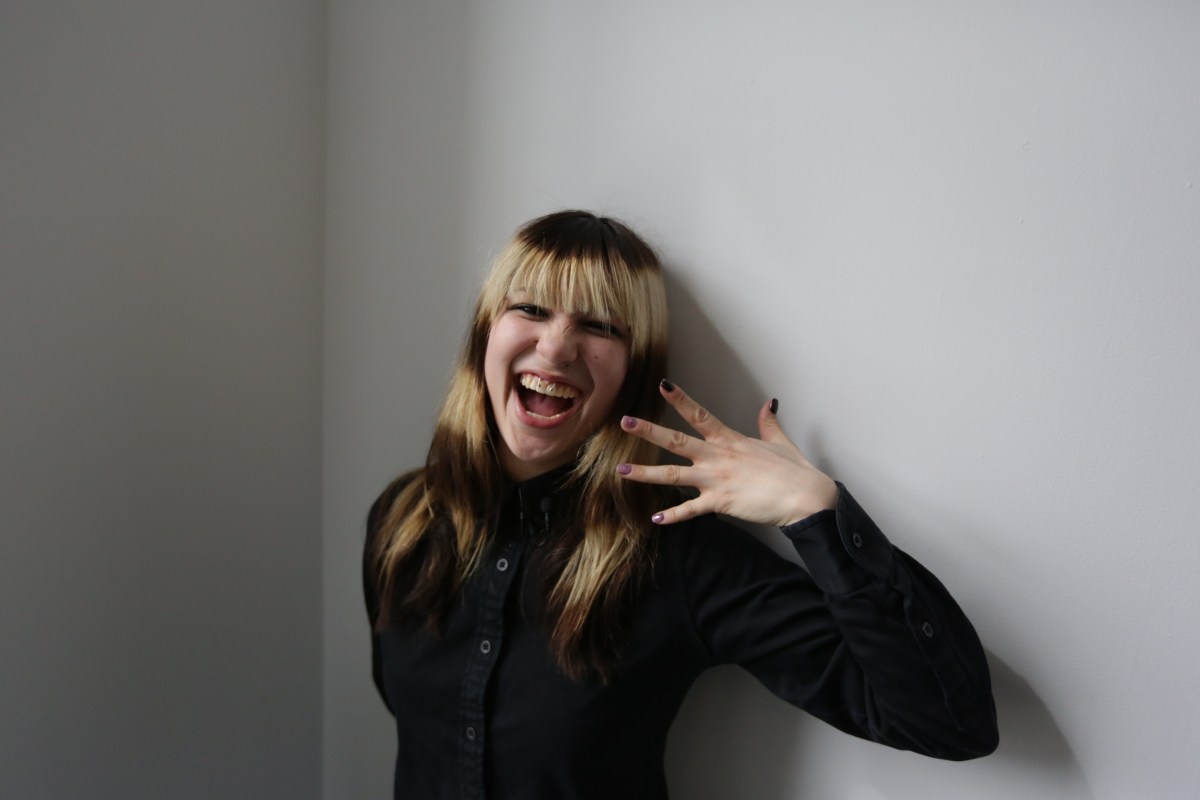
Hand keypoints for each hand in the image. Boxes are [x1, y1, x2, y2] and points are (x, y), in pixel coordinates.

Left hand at [617, 381, 838, 526]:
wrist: (805, 497)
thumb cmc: (794, 471)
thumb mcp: (779, 441)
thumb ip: (767, 423)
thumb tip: (768, 404)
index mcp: (730, 440)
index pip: (700, 414)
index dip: (680, 399)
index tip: (662, 385)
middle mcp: (718, 457)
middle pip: (677, 441)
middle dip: (649, 431)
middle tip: (625, 422)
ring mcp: (717, 480)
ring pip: (674, 475)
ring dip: (646, 473)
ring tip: (621, 471)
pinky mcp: (721, 502)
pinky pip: (691, 510)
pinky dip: (673, 515)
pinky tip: (655, 518)